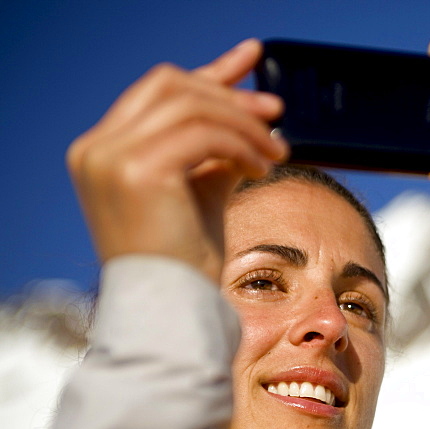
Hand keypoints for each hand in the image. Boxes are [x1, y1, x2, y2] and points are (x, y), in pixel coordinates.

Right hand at [66, 39, 287, 280]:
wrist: (172, 309)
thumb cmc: (186, 262)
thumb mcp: (203, 190)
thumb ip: (219, 148)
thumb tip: (256, 113)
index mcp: (102, 150)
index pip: (159, 92)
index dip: (210, 74)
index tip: (252, 62)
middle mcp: (96, 148)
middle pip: (173, 86)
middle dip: (231, 95)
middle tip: (275, 115)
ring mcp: (111, 157)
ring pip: (194, 105)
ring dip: (245, 125)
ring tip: (276, 154)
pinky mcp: (138, 170)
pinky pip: (205, 134)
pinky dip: (242, 145)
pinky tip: (261, 168)